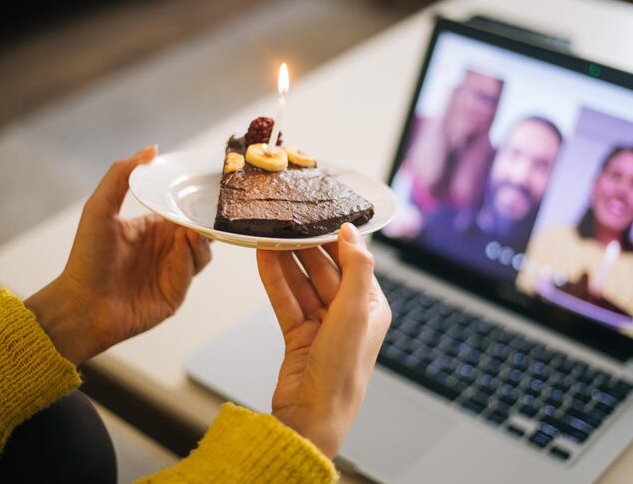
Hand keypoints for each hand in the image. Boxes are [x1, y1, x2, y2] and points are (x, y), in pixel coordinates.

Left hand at [26, 146, 212, 364]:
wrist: (80, 305)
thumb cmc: (85, 259)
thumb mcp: (99, 208)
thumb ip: (122, 174)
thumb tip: (152, 148)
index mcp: (152, 227)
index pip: (183, 209)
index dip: (196, 198)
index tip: (209, 184)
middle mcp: (166, 248)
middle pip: (201, 228)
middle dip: (208, 218)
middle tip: (214, 206)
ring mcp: (173, 271)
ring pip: (204, 249)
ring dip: (202, 236)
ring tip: (192, 228)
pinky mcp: (177, 292)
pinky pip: (193, 270)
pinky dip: (192, 255)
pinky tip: (184, 244)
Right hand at [257, 224, 390, 457]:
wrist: (312, 418)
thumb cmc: (341, 372)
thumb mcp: (354, 312)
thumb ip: (355, 268)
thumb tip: (351, 231)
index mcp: (370, 307)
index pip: (352, 263)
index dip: (334, 239)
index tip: (316, 215)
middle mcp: (348, 315)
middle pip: (324, 270)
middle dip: (304, 247)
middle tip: (286, 221)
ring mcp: (322, 326)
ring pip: (302, 283)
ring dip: (286, 260)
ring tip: (268, 234)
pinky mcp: (298, 336)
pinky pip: (286, 301)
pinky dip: (274, 280)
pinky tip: (262, 259)